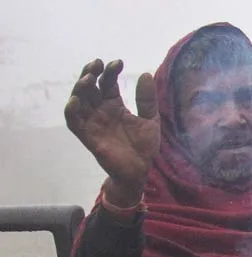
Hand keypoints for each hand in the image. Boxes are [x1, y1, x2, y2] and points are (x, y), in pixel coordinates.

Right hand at [64, 59, 158, 205]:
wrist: (140, 170)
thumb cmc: (144, 146)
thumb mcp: (150, 119)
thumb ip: (147, 100)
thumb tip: (146, 74)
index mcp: (114, 105)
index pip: (107, 83)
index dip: (110, 72)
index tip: (118, 62)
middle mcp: (100, 110)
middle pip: (90, 87)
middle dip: (90, 73)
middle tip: (97, 64)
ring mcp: (92, 122)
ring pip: (79, 101)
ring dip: (80, 88)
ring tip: (88, 78)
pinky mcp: (87, 136)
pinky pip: (74, 122)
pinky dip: (72, 110)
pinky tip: (76, 100)